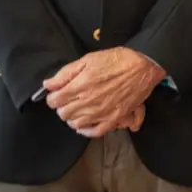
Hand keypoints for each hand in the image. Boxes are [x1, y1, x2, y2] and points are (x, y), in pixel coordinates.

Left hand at [43, 48, 165, 137]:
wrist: (143, 66)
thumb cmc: (117, 60)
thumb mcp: (89, 59)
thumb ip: (65, 73)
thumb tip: (47, 84)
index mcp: (79, 86)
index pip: (53, 101)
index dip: (54, 96)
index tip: (59, 92)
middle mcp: (87, 102)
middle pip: (63, 114)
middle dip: (63, 106)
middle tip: (70, 99)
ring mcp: (101, 113)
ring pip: (76, 124)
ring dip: (74, 117)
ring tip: (79, 108)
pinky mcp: (113, 119)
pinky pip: (94, 132)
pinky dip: (86, 130)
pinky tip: (85, 124)